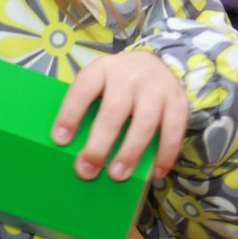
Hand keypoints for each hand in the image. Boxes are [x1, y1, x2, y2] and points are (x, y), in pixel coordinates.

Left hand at [51, 44, 189, 186]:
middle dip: (99, 145)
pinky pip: (174, 131)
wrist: (157, 63)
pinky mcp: (177, 102)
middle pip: (113, 112)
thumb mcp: (99, 83)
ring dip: (130, 153)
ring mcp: (156, 88)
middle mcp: (129, 76)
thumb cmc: (118, 84)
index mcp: (102, 69)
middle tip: (87, 170)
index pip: (83, 90)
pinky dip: (165, 154)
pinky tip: (155, 172)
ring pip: (143, 123)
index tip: (60, 140)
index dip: (70, 115)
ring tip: (117, 175)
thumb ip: (88, 107)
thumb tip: (70, 148)